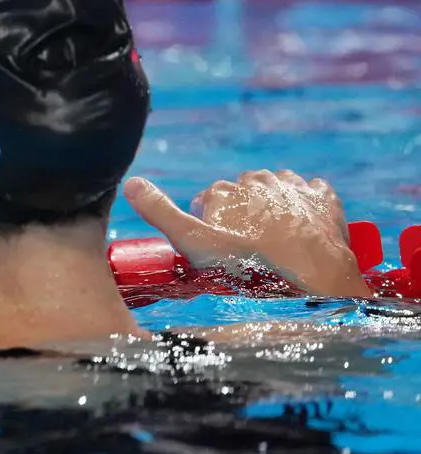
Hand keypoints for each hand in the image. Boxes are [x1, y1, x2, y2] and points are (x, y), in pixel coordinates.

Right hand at [123, 171, 371, 297]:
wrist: (312, 273)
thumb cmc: (250, 262)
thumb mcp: (194, 243)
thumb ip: (160, 212)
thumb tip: (131, 183)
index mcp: (224, 190)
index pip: (210, 199)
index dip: (211, 223)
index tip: (220, 245)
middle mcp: (257, 179)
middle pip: (243, 192)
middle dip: (243, 212)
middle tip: (249, 246)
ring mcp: (293, 186)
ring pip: (276, 189)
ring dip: (273, 206)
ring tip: (276, 237)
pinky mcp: (323, 197)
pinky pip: (312, 191)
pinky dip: (306, 202)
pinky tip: (304, 222)